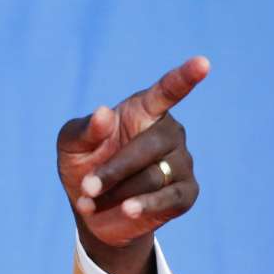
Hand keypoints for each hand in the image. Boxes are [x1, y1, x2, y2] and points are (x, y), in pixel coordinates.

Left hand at [56, 56, 210, 273]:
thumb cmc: (83, 165)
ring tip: (91, 201)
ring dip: (116, 193)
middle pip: (148, 148)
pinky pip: (169, 198)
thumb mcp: (71, 146)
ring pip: (153, 177)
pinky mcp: (186, 192)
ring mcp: (181, 162)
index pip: (167, 91)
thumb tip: (103, 113)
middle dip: (113, 171)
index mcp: (144, 110)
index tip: (202, 63)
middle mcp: (169, 132)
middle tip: (87, 187)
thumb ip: (83, 129)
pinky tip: (128, 210)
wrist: (92, 210)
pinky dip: (145, 206)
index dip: (185, 77)